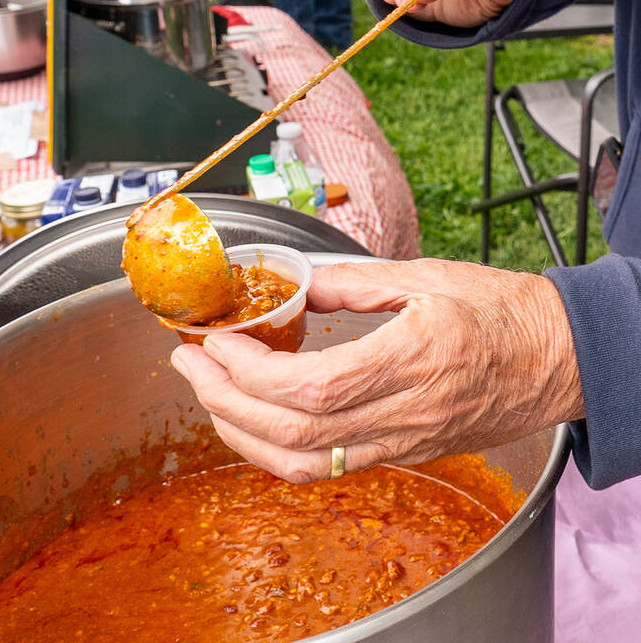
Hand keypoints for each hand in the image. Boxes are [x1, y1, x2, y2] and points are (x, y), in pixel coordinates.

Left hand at [170, 258, 583, 482]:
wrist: (556, 359)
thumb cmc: (501, 312)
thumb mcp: (427, 276)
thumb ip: (353, 279)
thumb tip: (294, 282)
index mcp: (411, 359)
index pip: (312, 388)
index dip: (250, 371)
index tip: (216, 340)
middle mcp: (404, 412)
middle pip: (295, 432)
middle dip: (226, 400)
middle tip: (189, 362)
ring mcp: (402, 441)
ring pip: (305, 465)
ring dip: (241, 433)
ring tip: (206, 390)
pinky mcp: (401, 453)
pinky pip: (327, 468)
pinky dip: (275, 450)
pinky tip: (250, 418)